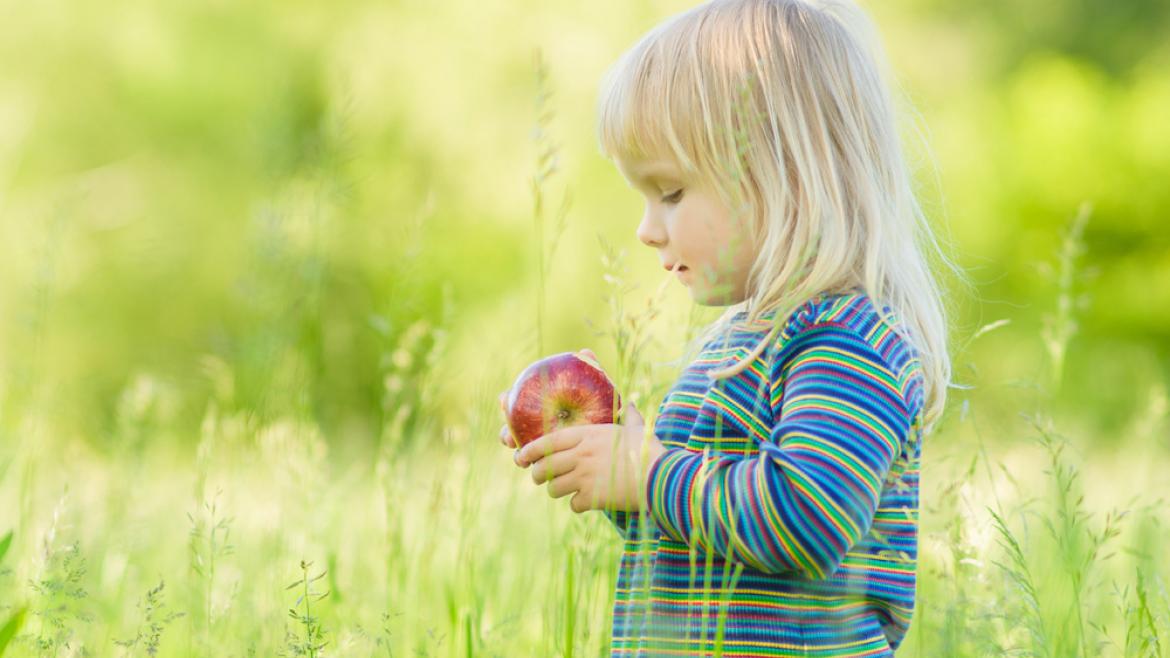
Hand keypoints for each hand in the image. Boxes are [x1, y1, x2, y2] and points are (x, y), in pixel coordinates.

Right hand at [497, 348, 601, 459]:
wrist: (620, 439)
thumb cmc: (608, 411)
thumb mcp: (601, 392)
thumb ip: (593, 373)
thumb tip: (585, 352)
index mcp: (544, 404)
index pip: (520, 398)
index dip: (507, 399)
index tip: (504, 398)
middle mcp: (539, 425)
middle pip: (514, 426)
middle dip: (506, 430)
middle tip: (508, 434)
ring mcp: (543, 445)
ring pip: (522, 448)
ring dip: (516, 452)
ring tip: (519, 457)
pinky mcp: (551, 461)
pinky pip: (537, 463)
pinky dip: (530, 464)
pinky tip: (531, 465)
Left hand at [514, 400, 667, 513]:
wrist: (660, 477)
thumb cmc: (649, 450)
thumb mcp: (637, 428)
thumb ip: (629, 416)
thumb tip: (630, 404)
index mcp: (588, 435)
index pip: (548, 442)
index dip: (530, 450)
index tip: (521, 456)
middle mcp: (581, 455)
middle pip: (544, 467)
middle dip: (537, 474)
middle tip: (539, 477)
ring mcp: (585, 476)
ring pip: (554, 487)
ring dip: (557, 490)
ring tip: (565, 490)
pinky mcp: (592, 497)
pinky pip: (573, 504)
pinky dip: (578, 505)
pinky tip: (587, 502)